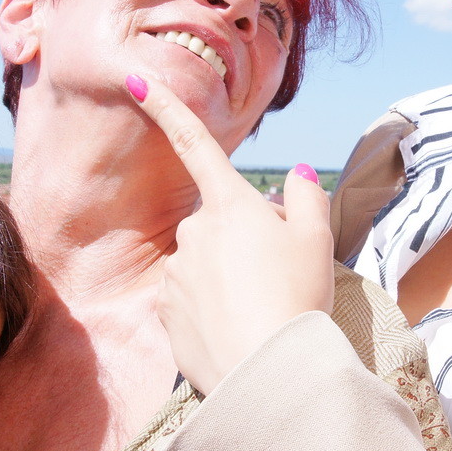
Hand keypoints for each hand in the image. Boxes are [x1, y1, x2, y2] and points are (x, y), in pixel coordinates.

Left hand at [128, 75, 334, 394]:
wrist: (268, 373)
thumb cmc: (298, 299)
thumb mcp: (318, 241)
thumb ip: (305, 198)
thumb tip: (296, 174)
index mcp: (230, 205)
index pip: (194, 142)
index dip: (164, 106)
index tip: (133, 77)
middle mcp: (193, 232)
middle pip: (220, 221)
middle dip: (244, 237)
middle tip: (282, 272)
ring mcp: (175, 273)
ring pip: (206, 263)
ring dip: (229, 276)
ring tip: (263, 309)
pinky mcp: (164, 312)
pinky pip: (191, 300)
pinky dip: (212, 310)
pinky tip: (238, 331)